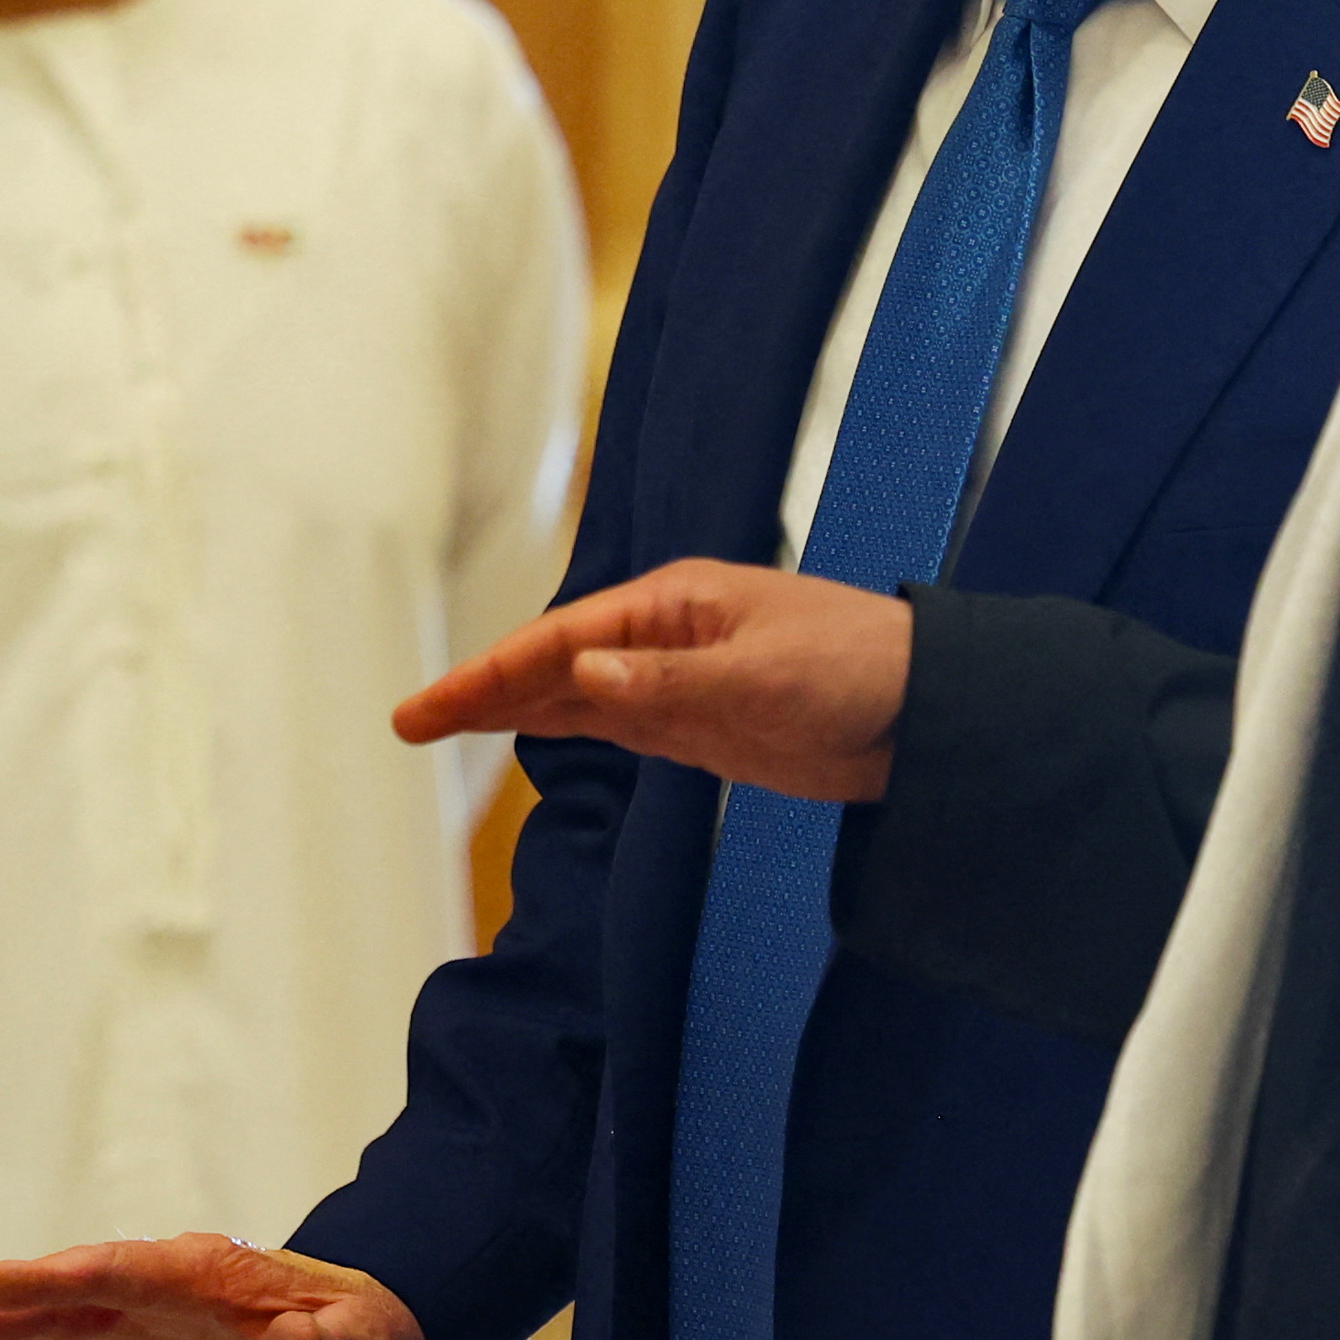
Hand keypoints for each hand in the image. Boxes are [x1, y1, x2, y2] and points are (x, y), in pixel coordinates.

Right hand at [395, 561, 913, 802]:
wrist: (931, 716)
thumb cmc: (860, 669)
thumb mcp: (762, 678)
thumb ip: (668, 683)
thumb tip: (583, 675)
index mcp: (675, 604)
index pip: (561, 641)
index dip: (490, 675)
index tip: (433, 707)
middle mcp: (665, 637)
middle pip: (552, 664)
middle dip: (480, 690)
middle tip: (408, 722)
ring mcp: (678, 681)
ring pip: (573, 695)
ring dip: (510, 710)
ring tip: (440, 727)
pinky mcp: (699, 723)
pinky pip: (611, 723)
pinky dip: (562, 729)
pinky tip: (523, 735)